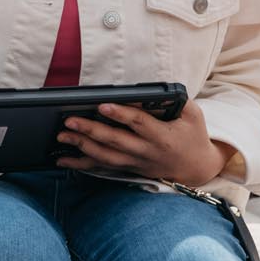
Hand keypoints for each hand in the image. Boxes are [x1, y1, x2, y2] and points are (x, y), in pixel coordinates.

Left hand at [56, 96, 232, 188]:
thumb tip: (148, 91)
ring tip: (62, 135)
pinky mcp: (128, 169)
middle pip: (115, 141)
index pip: (138, 123)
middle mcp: (146, 151)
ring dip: (81, 146)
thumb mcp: (192, 114)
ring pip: (105, 157)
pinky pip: (102, 168)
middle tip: (69, 120)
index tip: (102, 105)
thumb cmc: (193, 134)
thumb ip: (174, 101)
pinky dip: (82, 164)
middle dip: (91, 130)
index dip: (120, 114)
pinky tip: (63, 159)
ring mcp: (136, 163)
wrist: (197, 166)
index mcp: (162, 136)